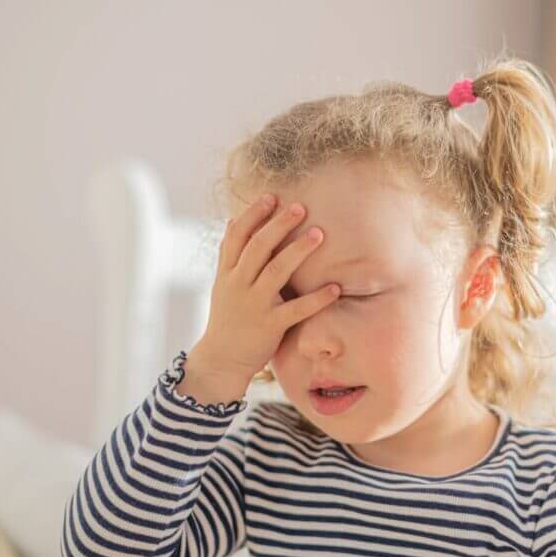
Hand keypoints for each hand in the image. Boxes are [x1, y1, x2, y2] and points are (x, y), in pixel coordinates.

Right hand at [197, 193, 339, 380]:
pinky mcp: (270, 326)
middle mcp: (239, 285)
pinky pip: (296, 310)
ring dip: (298, 251)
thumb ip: (228, 254)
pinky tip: (335, 288)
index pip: (237, 236)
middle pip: (257, 247)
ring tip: (319, 233)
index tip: (271, 196)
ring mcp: (254, 305)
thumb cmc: (227, 318)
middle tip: (300, 207)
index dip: (253, 215)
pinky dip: (316, 299)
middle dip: (278, 225)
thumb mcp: (221, 283)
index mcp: (227, 272)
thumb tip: (231, 220)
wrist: (220, 359)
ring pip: (276, 271)